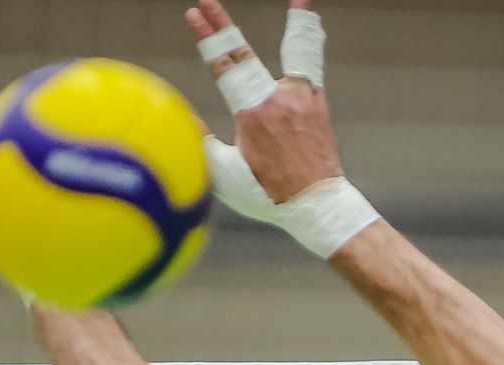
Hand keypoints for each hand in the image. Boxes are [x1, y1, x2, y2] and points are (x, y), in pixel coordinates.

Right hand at [186, 0, 341, 203]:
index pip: (224, 69)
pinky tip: (312, 22)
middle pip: (246, 53)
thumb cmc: (271, 197)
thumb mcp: (228, 178)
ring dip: (294, 22)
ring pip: (296, 50)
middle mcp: (279, 100)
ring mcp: (303, 98)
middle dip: (223, 25)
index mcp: (253, 116)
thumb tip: (183, 117)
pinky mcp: (320, 103)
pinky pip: (312, 64)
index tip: (194, 15)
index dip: (208, 40)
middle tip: (207, 0)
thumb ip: (203, 144)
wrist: (318, 205)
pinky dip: (310, 40)